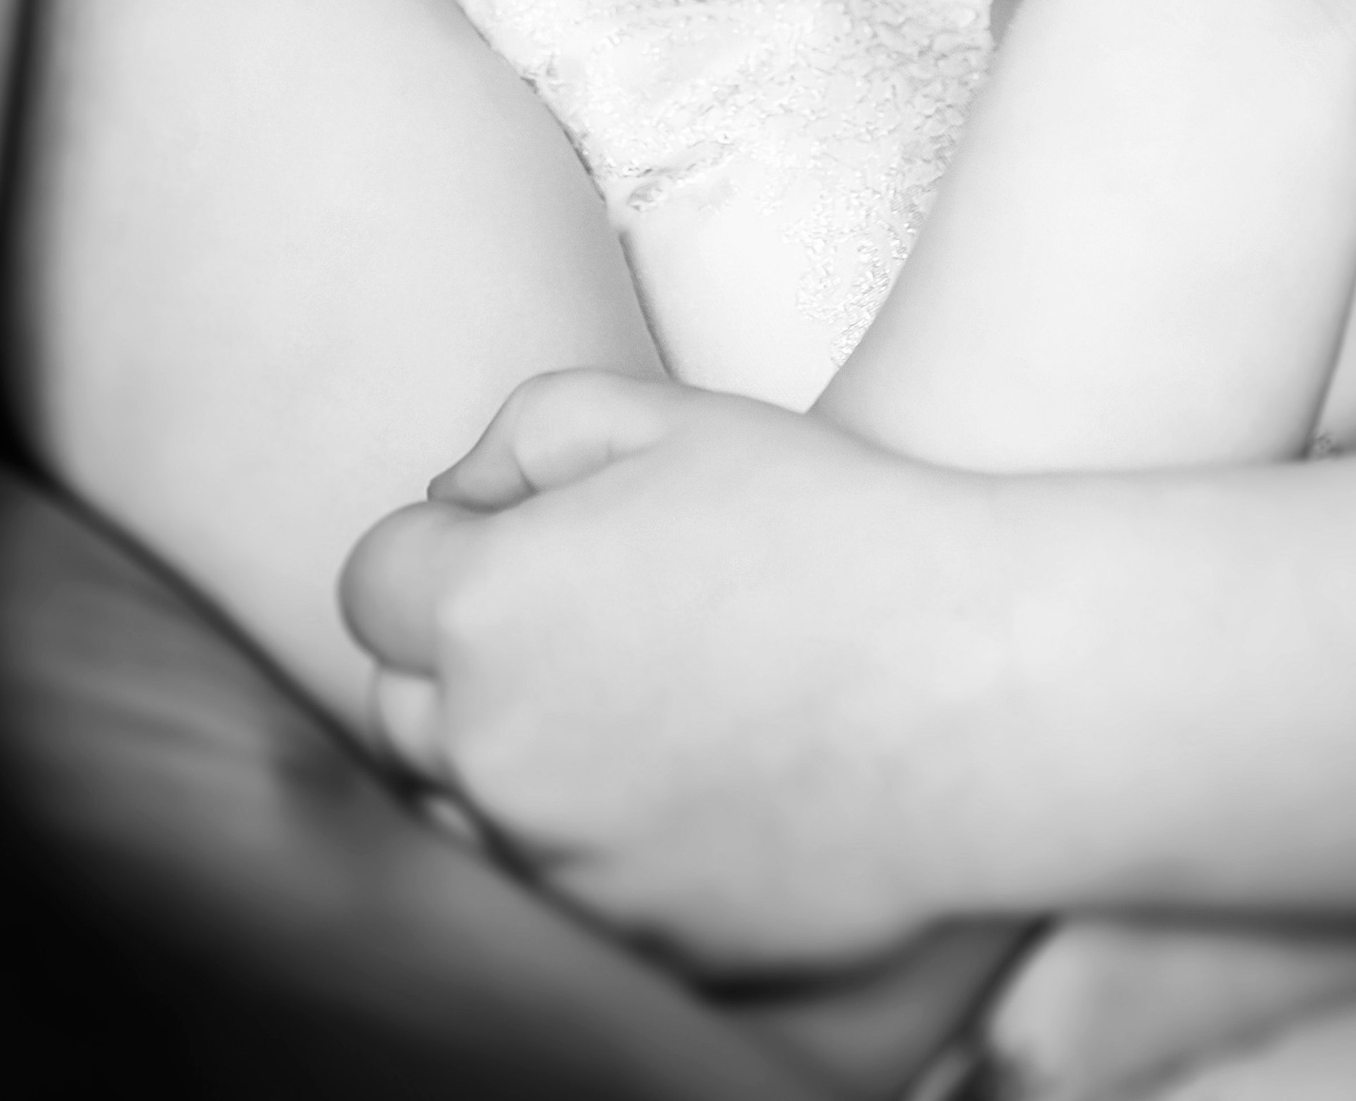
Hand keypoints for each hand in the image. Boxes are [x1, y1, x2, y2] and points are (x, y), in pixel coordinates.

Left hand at [341, 369, 1009, 971]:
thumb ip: (524, 435)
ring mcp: (562, 864)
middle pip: (404, 709)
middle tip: (589, 614)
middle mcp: (496, 754)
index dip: (441, 548)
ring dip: (521, 757)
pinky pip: (566, 889)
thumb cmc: (830, 528)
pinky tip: (695, 776)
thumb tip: (461, 499)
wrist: (980, 684)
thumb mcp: (667, 415)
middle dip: (465, 660)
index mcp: (487, 611)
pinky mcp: (635, 940)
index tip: (519, 537)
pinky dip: (600, 840)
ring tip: (649, 695)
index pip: (375, 584)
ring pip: (476, 810)